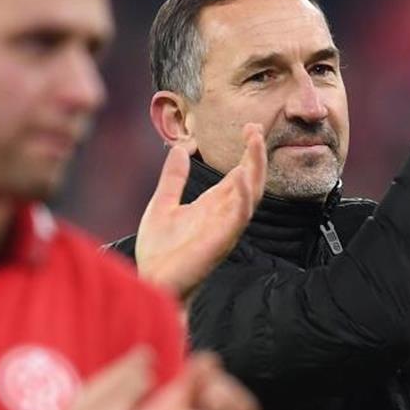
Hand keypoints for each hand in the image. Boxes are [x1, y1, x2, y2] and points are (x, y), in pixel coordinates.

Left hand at [136, 123, 265, 300]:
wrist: (153, 282)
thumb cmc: (160, 252)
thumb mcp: (163, 204)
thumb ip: (174, 178)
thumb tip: (181, 148)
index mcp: (213, 205)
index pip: (239, 174)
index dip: (248, 152)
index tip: (250, 127)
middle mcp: (224, 214)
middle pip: (251, 180)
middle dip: (256, 154)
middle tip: (255, 127)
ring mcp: (225, 227)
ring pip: (252, 194)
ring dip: (255, 167)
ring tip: (255, 141)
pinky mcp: (221, 241)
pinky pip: (240, 217)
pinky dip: (244, 197)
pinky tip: (243, 178)